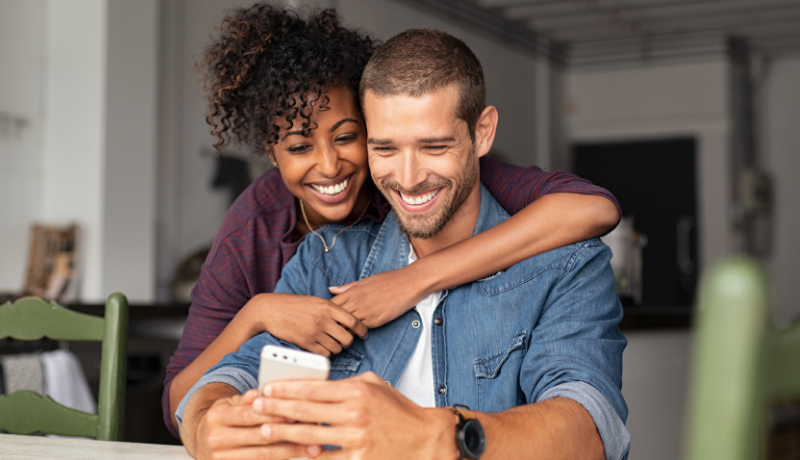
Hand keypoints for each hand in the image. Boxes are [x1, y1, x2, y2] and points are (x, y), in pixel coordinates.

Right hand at [194, 389, 321, 459]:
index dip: (274, 414)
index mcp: (218, 416)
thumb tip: (262, 391)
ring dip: (290, 452)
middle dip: (288, 433)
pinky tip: (296, 457)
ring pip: (262, 456)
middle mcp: (216, 439)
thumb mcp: (230, 403)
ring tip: (312, 448)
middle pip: (259, 437)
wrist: (200, 441)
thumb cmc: (223, 418)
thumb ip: (247, 398)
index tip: (296, 413)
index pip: (249, 414)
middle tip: (312, 431)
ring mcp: (221, 458)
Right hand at [242, 293, 367, 356]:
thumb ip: (332, 309)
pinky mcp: (306, 343)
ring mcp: (315, 332)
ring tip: (331, 343)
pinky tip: (322, 348)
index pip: (354, 321)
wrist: (272, 310)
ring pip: (337, 348)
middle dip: (348, 341)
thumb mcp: (316, 301)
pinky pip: (324, 354)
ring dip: (337, 348)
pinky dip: (326, 353)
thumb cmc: (294, 304)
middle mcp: (323, 320)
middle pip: (348, 338)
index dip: (362, 329)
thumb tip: (348, 320)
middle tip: (343, 340)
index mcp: (328, 307)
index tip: (363, 334)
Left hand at [252, 372, 458, 459]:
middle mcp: (355, 413)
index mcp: (357, 390)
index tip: (267, 388)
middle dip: (277, 408)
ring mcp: (357, 439)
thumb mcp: (374, 385)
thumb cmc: (399, 410)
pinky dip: (308, 456)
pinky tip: (292, 453)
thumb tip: (316, 385)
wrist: (426, 439)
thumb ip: (345, 383)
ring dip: (284, 433)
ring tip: (266, 429)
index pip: (313, 388)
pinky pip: (326, 459)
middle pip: (306, 411)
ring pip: (310, 436)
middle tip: (256, 407)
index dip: (287, 388)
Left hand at [329, 266, 429, 328]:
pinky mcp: (375, 320)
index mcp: (352, 291)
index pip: (331, 305)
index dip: (327, 313)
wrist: (408, 283)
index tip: (328, 318)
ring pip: (346, 326)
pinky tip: (357, 334)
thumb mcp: (365, 281)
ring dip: (343, 331)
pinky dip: (356, 333)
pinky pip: (360, 330)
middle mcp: (356, 302)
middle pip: (335, 317)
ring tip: (342, 335)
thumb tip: (331, 290)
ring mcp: (365, 312)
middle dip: (332, 324)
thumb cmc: (388, 280)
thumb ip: (347, 287)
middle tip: (331, 330)